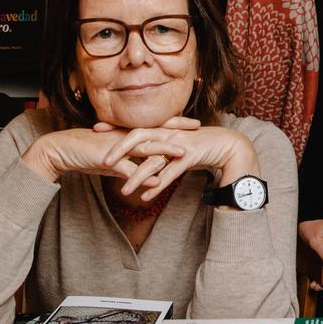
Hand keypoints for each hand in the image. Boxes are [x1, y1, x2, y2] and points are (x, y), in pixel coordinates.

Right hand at [21, 116, 197, 182]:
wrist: (61, 150)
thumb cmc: (87, 154)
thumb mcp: (112, 159)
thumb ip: (130, 165)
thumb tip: (146, 175)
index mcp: (128, 133)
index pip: (155, 125)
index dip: (174, 123)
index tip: (192, 122)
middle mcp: (125, 136)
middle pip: (156, 130)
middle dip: (177, 128)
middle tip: (197, 127)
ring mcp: (117, 147)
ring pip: (145, 147)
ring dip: (165, 149)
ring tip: (183, 153)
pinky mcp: (108, 159)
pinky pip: (128, 168)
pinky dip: (142, 175)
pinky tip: (155, 182)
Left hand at [107, 125, 258, 201]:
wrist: (226, 144)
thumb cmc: (198, 145)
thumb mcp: (174, 144)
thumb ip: (157, 147)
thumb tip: (140, 151)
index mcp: (162, 129)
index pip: (135, 126)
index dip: (116, 127)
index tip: (96, 129)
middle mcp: (168, 134)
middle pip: (139, 137)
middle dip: (119, 148)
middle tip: (102, 160)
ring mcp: (178, 145)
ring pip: (153, 160)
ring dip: (137, 176)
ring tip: (123, 191)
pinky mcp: (190, 157)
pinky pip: (170, 174)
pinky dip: (158, 186)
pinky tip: (146, 197)